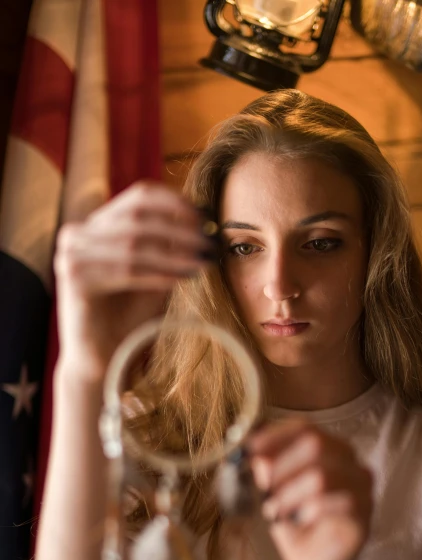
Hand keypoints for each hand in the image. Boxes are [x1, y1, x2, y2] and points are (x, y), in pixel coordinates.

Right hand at [54, 181, 215, 376]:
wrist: (101, 360)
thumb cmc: (128, 317)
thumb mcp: (152, 274)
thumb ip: (168, 249)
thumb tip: (204, 225)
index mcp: (94, 226)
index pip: (138, 197)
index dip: (174, 202)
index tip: (204, 217)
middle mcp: (77, 235)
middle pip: (137, 217)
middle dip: (179, 229)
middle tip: (208, 242)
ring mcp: (71, 256)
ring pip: (134, 245)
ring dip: (173, 253)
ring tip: (201, 262)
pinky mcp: (74, 280)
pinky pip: (126, 272)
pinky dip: (157, 274)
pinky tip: (181, 278)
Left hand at [248, 419, 372, 559]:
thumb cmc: (295, 527)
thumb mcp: (273, 493)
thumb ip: (266, 471)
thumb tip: (254, 453)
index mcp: (329, 450)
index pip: (305, 428)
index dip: (274, 436)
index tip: (248, 450)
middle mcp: (351, 463)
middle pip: (316, 443)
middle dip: (281, 464)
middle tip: (263, 486)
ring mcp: (362, 490)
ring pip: (324, 475)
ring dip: (290, 492)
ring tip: (274, 510)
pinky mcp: (365, 517)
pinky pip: (343, 502)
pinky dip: (312, 509)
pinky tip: (299, 520)